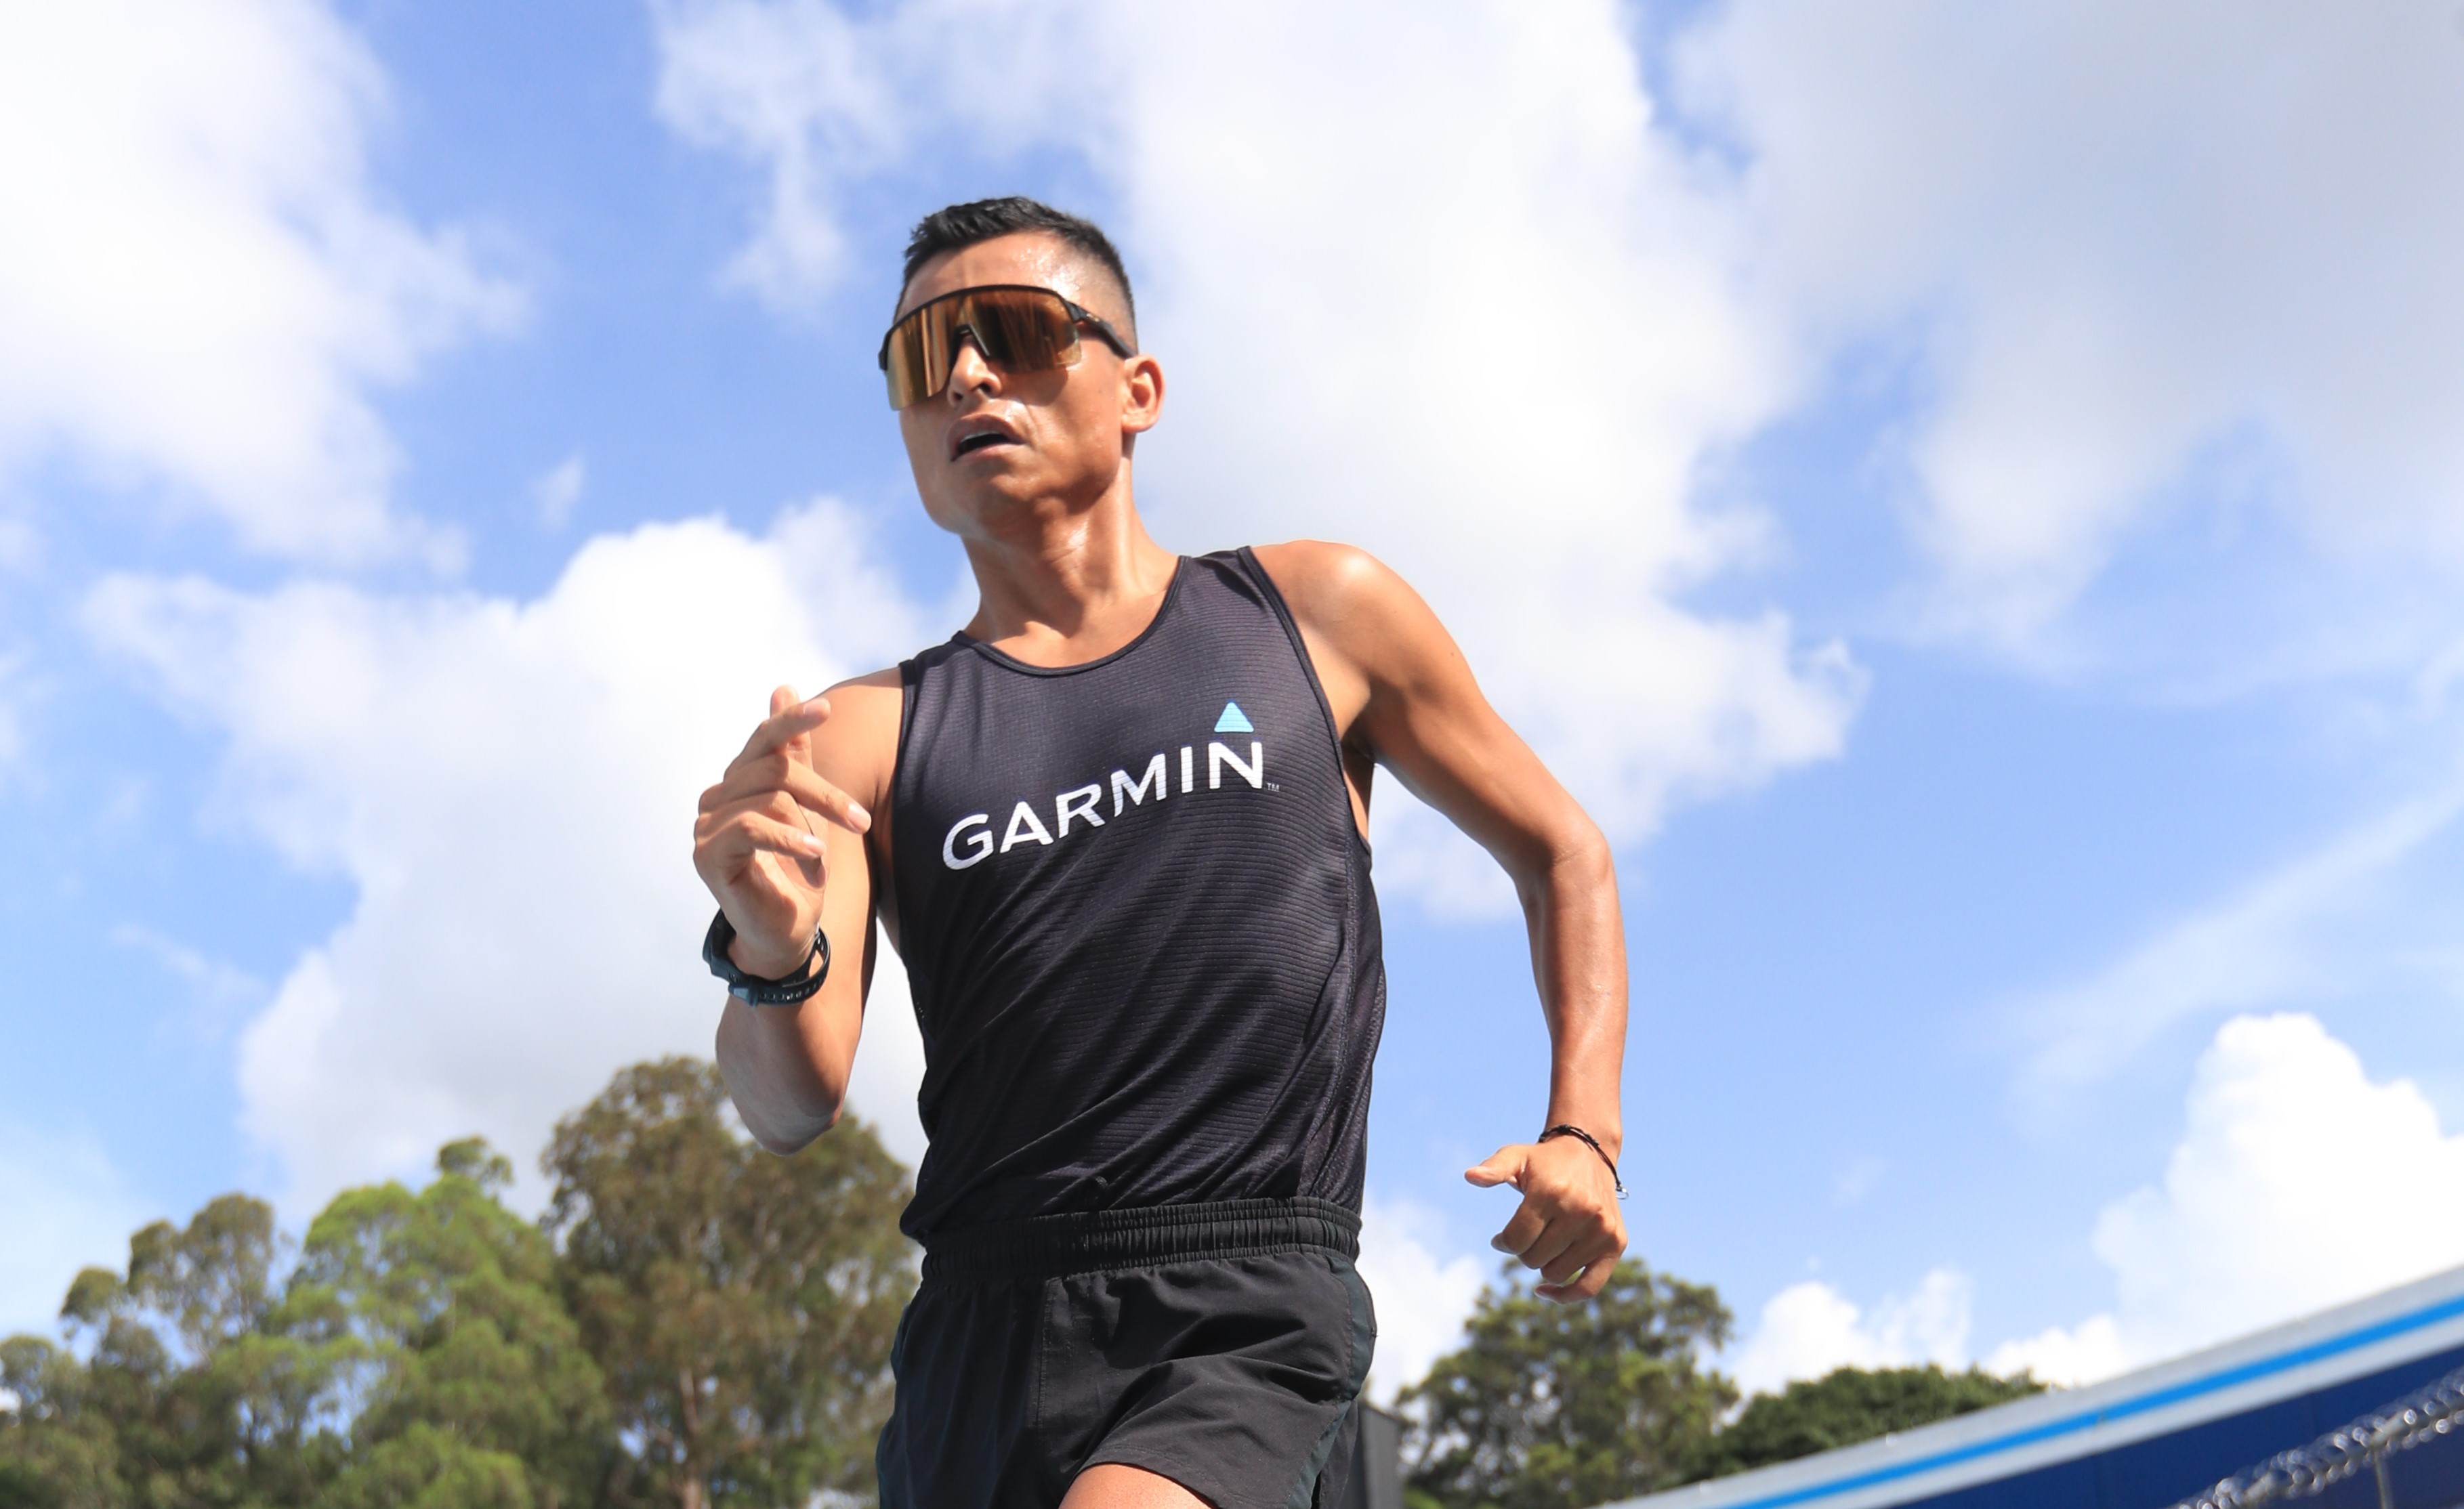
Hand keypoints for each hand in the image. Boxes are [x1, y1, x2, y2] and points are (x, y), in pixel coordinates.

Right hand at [692, 686, 871, 977]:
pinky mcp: (707, 856)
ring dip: (812, 820)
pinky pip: (750, 828)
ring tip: (832, 846)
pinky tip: (816, 853)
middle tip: (860, 819)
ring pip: (767, 797)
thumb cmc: (797, 869)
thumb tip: (783, 688)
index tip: (826, 708)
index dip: (790, 722)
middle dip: (824, 792)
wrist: (785, 932)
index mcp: (737, 783)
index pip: (762, 742)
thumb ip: (794, 755)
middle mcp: (715, 799)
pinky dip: (789, 837)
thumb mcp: (806, 807)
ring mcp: (706, 827)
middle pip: (773, 770)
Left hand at [1466, 1135, 1627, 1301]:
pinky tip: (1544, 1291)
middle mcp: (1582, 1211)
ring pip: (1556, 1274)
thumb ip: (1493, 1168)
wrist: (1590, 1153)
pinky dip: (1566, 1296)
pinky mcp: (1616, 1243)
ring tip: (1545, 1242)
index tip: (1500, 1238)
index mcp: (1552, 1192)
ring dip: (1543, 1264)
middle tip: (1527, 1234)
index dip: (1502, 1242)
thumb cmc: (1544, 1162)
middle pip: (1534, 1260)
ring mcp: (1602, 1229)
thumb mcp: (1515, 1156)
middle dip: (1523, 1251)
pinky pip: (1589, 1287)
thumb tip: (1470, 1176)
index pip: (1516, 1240)